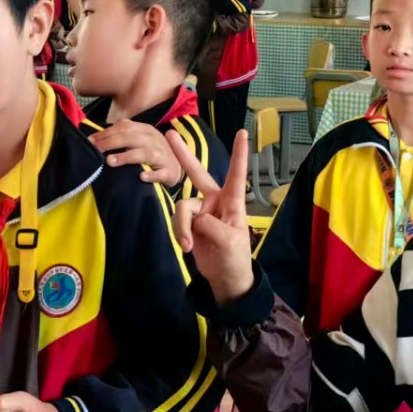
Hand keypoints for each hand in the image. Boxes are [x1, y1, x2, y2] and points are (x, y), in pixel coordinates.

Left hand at [89, 120, 183, 185]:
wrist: (177, 167)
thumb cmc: (152, 154)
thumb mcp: (140, 141)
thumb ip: (122, 136)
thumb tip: (95, 138)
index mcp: (146, 130)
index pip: (124, 127)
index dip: (106, 133)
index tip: (90, 141)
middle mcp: (155, 140)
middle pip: (131, 138)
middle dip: (111, 143)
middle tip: (96, 150)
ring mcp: (163, 156)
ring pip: (145, 153)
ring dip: (126, 157)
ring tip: (110, 161)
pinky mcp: (169, 172)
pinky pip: (160, 173)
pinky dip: (151, 175)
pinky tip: (141, 177)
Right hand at [168, 129, 254, 304]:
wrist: (224, 279)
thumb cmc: (235, 258)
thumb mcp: (229, 241)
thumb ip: (211, 225)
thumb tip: (194, 217)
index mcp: (233, 202)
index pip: (236, 175)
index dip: (239, 154)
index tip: (242, 132)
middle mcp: (215, 201)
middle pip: (197, 174)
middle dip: (184, 155)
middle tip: (170, 134)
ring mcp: (200, 211)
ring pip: (183, 207)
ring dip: (182, 226)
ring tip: (187, 245)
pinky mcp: (189, 223)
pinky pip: (178, 220)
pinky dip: (180, 232)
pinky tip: (185, 247)